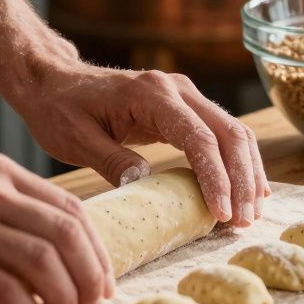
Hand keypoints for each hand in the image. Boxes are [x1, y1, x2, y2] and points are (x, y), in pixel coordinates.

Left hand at [7, 54, 269, 226]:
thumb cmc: (60, 109)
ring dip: (247, 173)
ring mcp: (185, 95)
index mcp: (151, 94)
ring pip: (234, 132)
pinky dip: (238, 163)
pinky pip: (222, 134)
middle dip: (242, 180)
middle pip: (229, 133)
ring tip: (250, 214)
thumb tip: (145, 184)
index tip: (222, 215)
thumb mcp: (76, 139)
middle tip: (244, 222)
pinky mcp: (185, 108)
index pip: (199, 138)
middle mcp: (177, 89)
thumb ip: (112, 160)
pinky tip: (249, 190)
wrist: (53, 81)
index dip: (216, 179)